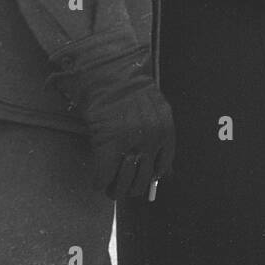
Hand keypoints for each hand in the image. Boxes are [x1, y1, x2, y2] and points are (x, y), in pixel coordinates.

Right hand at [52, 48, 175, 199]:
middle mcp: (153, 140)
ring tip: (110, 189)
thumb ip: (157, 136)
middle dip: (132, 188)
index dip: (151, 178)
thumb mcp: (155, 111)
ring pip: (126, 183)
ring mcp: (132, 144)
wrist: (111, 74)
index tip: (142, 180)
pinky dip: (100, 182)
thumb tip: (161, 170)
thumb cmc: (130, 90)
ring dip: (116, 190)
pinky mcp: (109, 145)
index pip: (164, 168)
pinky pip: (104, 176)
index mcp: (166, 131)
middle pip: (144, 180)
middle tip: (121, 187)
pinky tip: (98, 182)